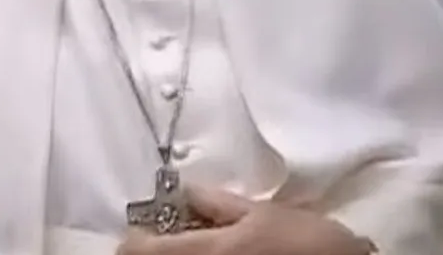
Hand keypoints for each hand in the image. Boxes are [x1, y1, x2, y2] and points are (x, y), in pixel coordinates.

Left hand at [115, 185, 372, 254]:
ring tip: (190, 244)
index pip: (142, 250)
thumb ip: (221, 205)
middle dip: (149, 250)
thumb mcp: (265, 214)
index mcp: (208, 252)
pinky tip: (213, 254)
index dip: (134, 239)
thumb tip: (188, 194)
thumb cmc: (308, 243)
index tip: (142, 230)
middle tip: (160, 237)